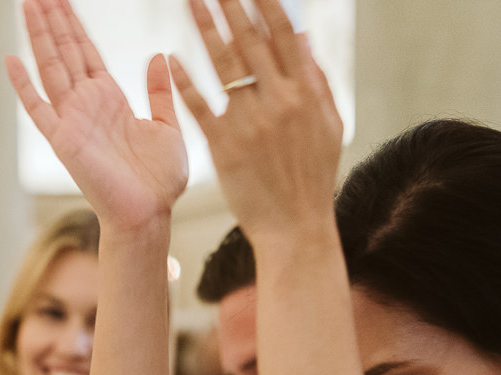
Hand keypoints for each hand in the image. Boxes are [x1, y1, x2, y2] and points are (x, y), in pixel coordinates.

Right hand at [6, 0, 187, 228]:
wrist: (150, 213)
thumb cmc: (159, 181)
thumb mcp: (168, 127)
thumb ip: (159, 92)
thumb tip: (158, 55)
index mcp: (110, 100)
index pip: (87, 52)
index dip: (73, 24)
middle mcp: (87, 105)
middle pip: (65, 52)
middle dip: (52, 20)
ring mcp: (73, 121)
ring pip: (52, 68)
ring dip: (39, 37)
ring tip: (28, 5)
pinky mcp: (64, 140)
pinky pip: (39, 109)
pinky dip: (24, 86)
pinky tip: (10, 61)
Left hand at [169, 0, 342, 242]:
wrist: (295, 227)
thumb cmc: (313, 176)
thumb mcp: (329, 125)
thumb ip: (317, 79)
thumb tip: (303, 36)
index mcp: (306, 93)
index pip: (282, 35)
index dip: (264, 5)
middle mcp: (279, 101)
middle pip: (249, 42)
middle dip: (230, 6)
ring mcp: (251, 123)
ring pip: (223, 66)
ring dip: (205, 29)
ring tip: (190, 3)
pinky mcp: (225, 146)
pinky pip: (201, 106)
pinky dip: (186, 81)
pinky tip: (171, 59)